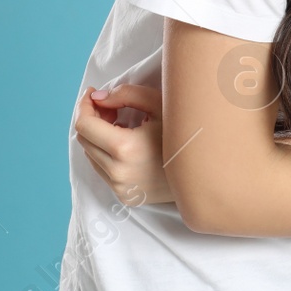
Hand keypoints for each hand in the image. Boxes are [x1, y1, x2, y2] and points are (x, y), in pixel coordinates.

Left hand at [74, 85, 172, 207]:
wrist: (205, 171)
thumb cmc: (184, 134)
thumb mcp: (160, 105)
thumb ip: (125, 94)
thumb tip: (98, 97)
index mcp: (125, 149)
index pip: (84, 126)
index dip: (84, 106)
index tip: (92, 94)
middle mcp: (118, 173)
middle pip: (84, 140)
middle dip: (93, 119)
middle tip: (112, 107)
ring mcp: (121, 188)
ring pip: (91, 156)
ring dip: (99, 137)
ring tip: (121, 124)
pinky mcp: (125, 196)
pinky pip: (103, 170)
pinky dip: (107, 153)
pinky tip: (128, 143)